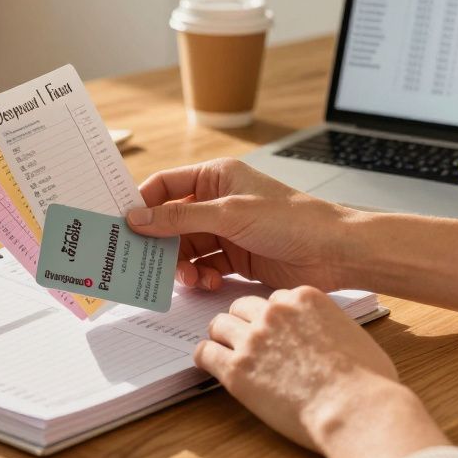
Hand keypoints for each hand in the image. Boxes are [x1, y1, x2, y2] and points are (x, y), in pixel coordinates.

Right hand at [126, 158, 360, 291]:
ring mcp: (226, 230)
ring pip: (185, 247)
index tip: (124, 224)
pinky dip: (199, 275)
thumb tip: (137, 218)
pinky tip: (207, 281)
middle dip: (160, 241)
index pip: (166, 185)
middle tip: (145, 261)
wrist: (334, 252)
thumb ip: (179, 218)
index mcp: (216, 176)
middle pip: (171, 221)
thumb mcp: (228, 214)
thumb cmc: (291, 220)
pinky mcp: (236, 257)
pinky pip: (203, 265)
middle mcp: (218, 201)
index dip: (143, 203)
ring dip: (181, 263)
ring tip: (188, 277)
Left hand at [195, 286, 402, 450]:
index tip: (276, 334)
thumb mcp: (355, 335)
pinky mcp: (236, 368)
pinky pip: (204, 352)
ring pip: (219, 324)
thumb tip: (331, 337)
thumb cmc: (368, 382)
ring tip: (228, 355)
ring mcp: (253, 338)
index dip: (274, 319)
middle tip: (249, 344)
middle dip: (244, 323)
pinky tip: (213, 367)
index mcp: (305, 298)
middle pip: (242, 306)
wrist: (356, 410)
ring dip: (223, 339)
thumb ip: (332, 326)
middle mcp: (275, 312)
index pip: (275, 299)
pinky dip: (206, 358)